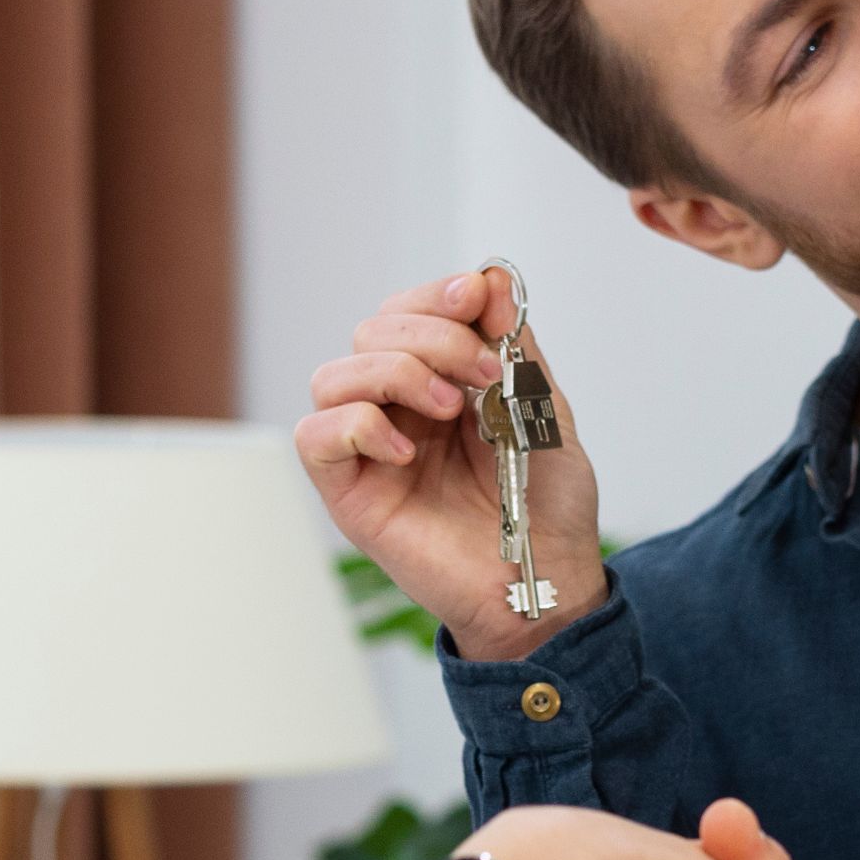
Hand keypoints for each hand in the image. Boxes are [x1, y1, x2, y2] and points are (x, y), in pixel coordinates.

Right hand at [293, 267, 609, 663]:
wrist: (544, 580)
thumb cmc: (544, 508)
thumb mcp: (542, 408)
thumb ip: (514, 346)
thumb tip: (492, 280)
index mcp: (440, 382)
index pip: (407, 312)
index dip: (436, 295)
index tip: (476, 298)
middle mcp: (396, 409)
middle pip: (372, 331)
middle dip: (432, 336)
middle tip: (482, 374)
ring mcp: (368, 449)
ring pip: (334, 373)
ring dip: (396, 374)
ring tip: (451, 412)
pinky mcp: (347, 491)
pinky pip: (315, 435)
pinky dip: (358, 425)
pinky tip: (408, 451)